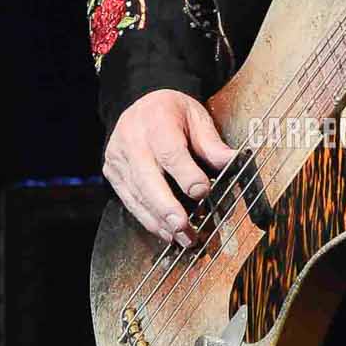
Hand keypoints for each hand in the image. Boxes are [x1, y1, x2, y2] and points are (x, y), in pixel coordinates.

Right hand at [103, 88, 237, 243]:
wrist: (141, 106)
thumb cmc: (173, 113)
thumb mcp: (197, 118)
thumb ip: (212, 143)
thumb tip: (233, 161)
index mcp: (156, 120)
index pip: (169, 152)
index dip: (185, 175)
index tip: (202, 192)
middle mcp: (131, 139)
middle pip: (148, 179)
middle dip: (167, 207)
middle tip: (185, 228)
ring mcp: (119, 158)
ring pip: (138, 195)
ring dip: (161, 221)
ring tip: (183, 238)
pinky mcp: (112, 173)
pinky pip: (130, 201)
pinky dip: (148, 219)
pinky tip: (166, 232)